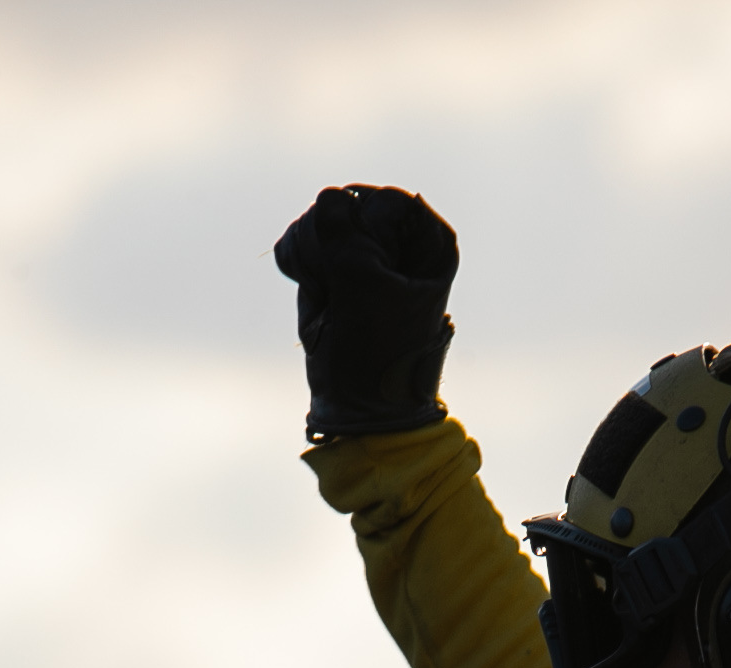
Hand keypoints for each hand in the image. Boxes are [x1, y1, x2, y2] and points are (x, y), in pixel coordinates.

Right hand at [272, 184, 458, 440]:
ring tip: (332, 302)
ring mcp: (361, 252)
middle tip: (343, 293)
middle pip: (347, 204)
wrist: (357, 409)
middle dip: (333, 247)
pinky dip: (301, 267)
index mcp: (428, 245)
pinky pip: (302, 240)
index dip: (362, 232)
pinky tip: (318, 299)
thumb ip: (346, 240)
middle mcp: (397, 242)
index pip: (384, 202)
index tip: (363, 272)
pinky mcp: (332, 267)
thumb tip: (329, 195)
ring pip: (319, 221)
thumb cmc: (377, 358)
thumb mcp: (364, 295)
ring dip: (314, 261)